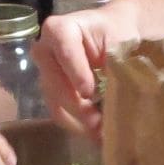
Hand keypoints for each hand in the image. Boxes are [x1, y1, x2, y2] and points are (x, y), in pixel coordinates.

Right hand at [35, 4, 143, 134]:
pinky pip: (59, 112)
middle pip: (56, 83)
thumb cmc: (118, 33)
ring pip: (55, 102)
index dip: (76, 74)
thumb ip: (114, 64)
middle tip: (98, 124)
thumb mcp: (118, 42)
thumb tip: (117, 95)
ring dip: (78, 121)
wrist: (114, 34)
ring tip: (100, 134)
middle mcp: (45, 50)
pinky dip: (77, 125)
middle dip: (78, 107)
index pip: (65, 52)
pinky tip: (95, 134)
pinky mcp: (51, 91)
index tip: (90, 93)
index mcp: (59, 29)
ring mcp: (45, 72)